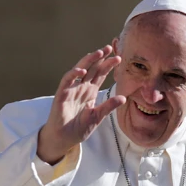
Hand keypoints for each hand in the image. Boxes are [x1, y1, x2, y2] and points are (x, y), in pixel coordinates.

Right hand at [37, 45, 123, 163]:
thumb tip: (123, 98)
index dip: (108, 66)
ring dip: (88, 61)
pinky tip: (82, 70)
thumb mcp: (98, 117)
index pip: (100, 75)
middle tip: (110, 47)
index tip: (118, 58)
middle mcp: (81, 87)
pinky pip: (67, 80)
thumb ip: (108, 107)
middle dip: (100, 58)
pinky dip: (73, 74)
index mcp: (90, 91)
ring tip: (98, 53)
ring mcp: (71, 89)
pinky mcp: (62, 94)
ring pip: (80, 70)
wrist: (64, 138)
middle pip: (92, 68)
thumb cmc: (79, 128)